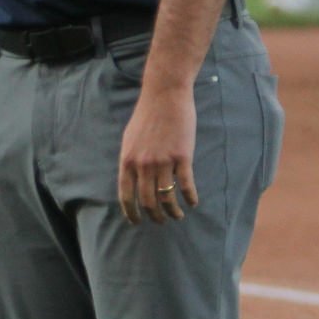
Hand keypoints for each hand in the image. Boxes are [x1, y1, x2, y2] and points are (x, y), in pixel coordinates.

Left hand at [117, 83, 197, 224]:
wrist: (164, 95)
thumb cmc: (146, 116)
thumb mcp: (129, 139)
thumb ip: (130, 160)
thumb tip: (130, 181)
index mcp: (127, 160)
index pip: (126, 196)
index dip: (132, 213)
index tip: (137, 222)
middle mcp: (143, 164)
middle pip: (148, 201)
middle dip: (155, 216)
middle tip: (161, 221)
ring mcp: (163, 161)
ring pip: (167, 197)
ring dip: (173, 211)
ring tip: (177, 216)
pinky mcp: (182, 156)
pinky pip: (186, 185)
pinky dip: (190, 198)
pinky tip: (193, 203)